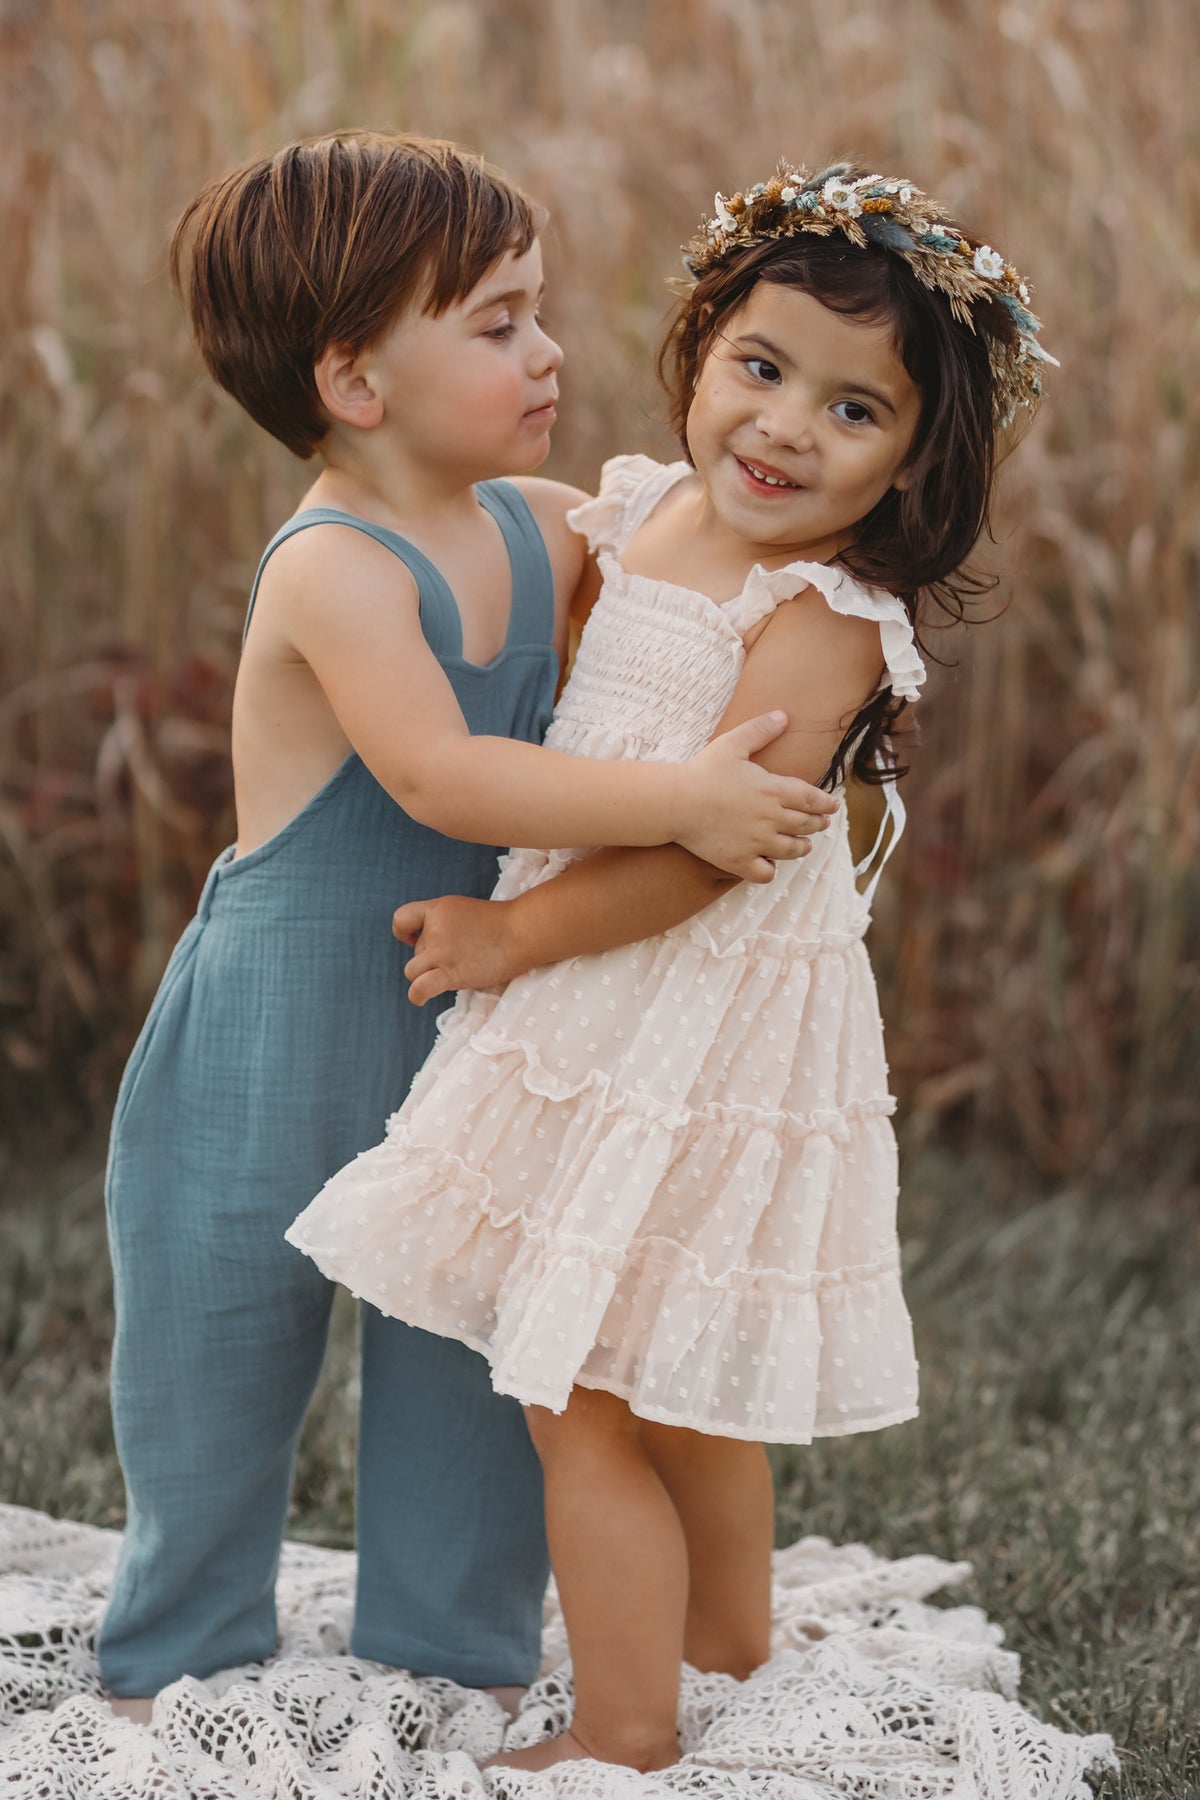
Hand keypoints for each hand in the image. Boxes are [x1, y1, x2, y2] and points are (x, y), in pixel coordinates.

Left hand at [393, 894, 524, 1005]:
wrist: (523, 932)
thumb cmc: (503, 925)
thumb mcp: (466, 912)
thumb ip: (446, 924)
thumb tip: (432, 948)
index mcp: (439, 909)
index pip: (402, 918)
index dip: (404, 932)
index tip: (414, 938)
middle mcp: (435, 927)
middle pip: (415, 951)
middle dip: (432, 958)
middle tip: (462, 956)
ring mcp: (441, 950)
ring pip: (412, 971)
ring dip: (428, 975)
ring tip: (451, 974)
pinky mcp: (450, 972)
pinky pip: (419, 987)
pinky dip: (417, 995)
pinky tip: (421, 997)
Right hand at [677, 712, 838, 881]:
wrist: (675, 802)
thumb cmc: (702, 771)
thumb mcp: (732, 743)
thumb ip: (760, 730)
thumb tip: (783, 715)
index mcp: (773, 790)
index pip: (812, 799)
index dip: (826, 804)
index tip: (833, 806)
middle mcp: (771, 818)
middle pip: (806, 825)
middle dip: (818, 824)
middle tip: (822, 823)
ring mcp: (756, 842)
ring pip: (792, 850)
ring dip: (802, 847)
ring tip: (803, 845)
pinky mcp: (739, 861)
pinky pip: (765, 873)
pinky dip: (771, 870)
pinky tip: (769, 864)